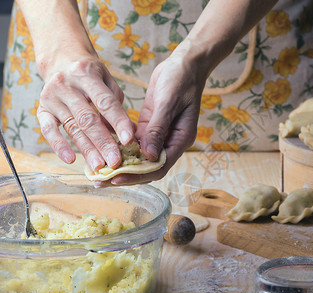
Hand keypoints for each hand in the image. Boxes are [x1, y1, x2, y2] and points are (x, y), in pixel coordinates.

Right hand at [37, 54, 134, 170]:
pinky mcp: (42, 109)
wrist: (61, 60)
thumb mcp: (107, 79)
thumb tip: (130, 132)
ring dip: (86, 149)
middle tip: (115, 161)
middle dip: (103, 142)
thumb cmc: (91, 74)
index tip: (129, 140)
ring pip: (71, 127)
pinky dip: (59, 145)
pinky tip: (71, 159)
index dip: (118, 122)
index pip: (105, 102)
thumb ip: (116, 104)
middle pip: (87, 118)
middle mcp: (66, 85)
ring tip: (99, 166)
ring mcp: (51, 97)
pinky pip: (48, 130)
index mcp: (86, 74)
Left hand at [95, 43, 204, 186]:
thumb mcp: (169, 102)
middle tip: (100, 180)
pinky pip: (135, 143)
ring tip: (98, 170)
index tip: (116, 178)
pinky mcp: (150, 126)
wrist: (185, 64)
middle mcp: (170, 141)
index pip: (159, 166)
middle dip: (125, 175)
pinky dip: (121, 148)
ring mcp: (159, 135)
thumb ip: (158, 128)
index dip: (137, 175)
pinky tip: (104, 149)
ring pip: (139, 157)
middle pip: (147, 167)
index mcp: (181, 139)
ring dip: (121, 163)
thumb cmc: (181, 80)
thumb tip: (148, 156)